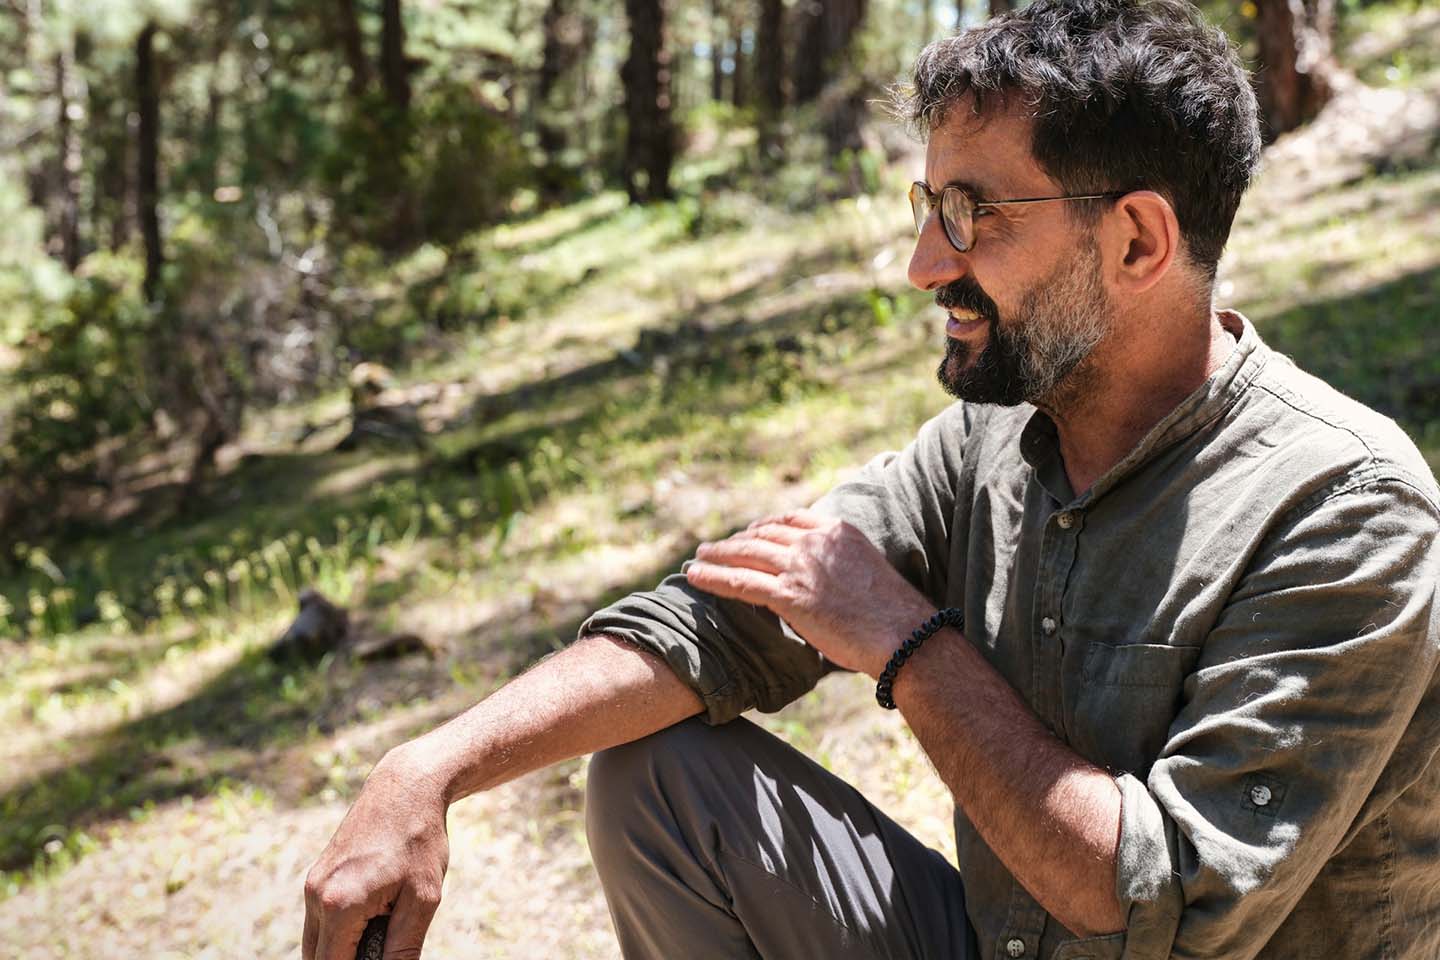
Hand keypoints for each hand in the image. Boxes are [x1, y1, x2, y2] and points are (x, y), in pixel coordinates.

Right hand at [303, 745, 449, 959]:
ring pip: (317, 943)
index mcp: (339, 905)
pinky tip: (377, 913)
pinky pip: (321, 920)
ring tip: (385, 925)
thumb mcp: (423, 898)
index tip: (381, 957)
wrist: (406, 788)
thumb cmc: (419, 840)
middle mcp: (316, 896)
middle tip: (384, 943)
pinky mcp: (317, 877)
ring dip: (343, 948)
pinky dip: (341, 930)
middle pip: (318, 959)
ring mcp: (312, 885)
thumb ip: (404, 947)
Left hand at [685, 508, 934, 677]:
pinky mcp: (789, 595)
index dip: (764, 525)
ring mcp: (800, 567)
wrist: (904, 635)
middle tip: (714, 547)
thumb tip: (821, 581)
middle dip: (735, 540)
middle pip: (762, 534)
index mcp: (837, 530)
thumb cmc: (893, 614)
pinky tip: (696, 577)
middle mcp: (815, 542)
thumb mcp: (867, 571)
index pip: (789, 519)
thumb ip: (839, 566)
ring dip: (717, 555)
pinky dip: (713, 578)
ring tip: (698, 558)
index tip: (750, 533)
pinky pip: (740, 582)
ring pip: (746, 554)